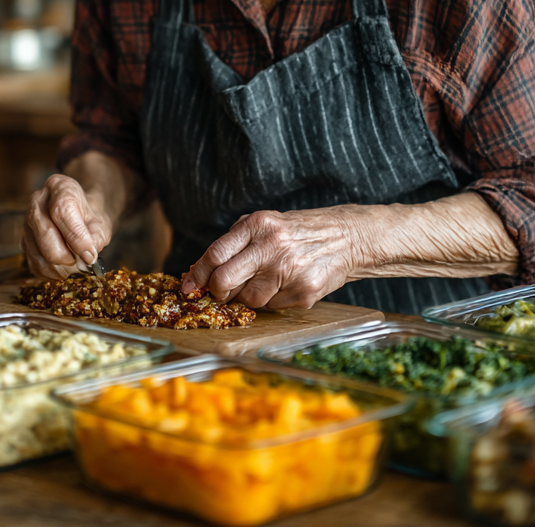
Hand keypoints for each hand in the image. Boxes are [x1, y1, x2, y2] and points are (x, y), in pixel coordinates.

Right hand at [22, 174, 112, 279]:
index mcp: (59, 187)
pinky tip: (64, 270)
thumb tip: (88, 255)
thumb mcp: (100, 223)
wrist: (79, 216)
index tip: (90, 255)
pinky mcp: (23, 241)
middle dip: (67, 255)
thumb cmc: (89, 219)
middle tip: (83, 262)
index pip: (62, 211)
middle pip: (45, 233)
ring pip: (38, 252)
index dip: (77, 237)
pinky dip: (51, 273)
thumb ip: (96, 237)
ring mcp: (26, 221)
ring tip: (75, 267)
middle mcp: (37, 201)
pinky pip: (34, 264)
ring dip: (60, 268)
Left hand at [180, 206, 373, 309]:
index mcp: (257, 225)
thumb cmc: (296, 232)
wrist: (346, 238)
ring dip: (250, 296)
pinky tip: (286, 285)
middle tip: (223, 291)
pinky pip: (272, 308)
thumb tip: (197, 274)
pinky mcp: (304, 292)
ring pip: (248, 300)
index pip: (215, 254)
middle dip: (218, 291)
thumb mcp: (263, 225)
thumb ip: (232, 245)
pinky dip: (273, 301)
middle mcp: (272, 246)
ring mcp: (289, 270)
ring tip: (267, 280)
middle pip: (224, 280)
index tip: (188, 287)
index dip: (197, 274)